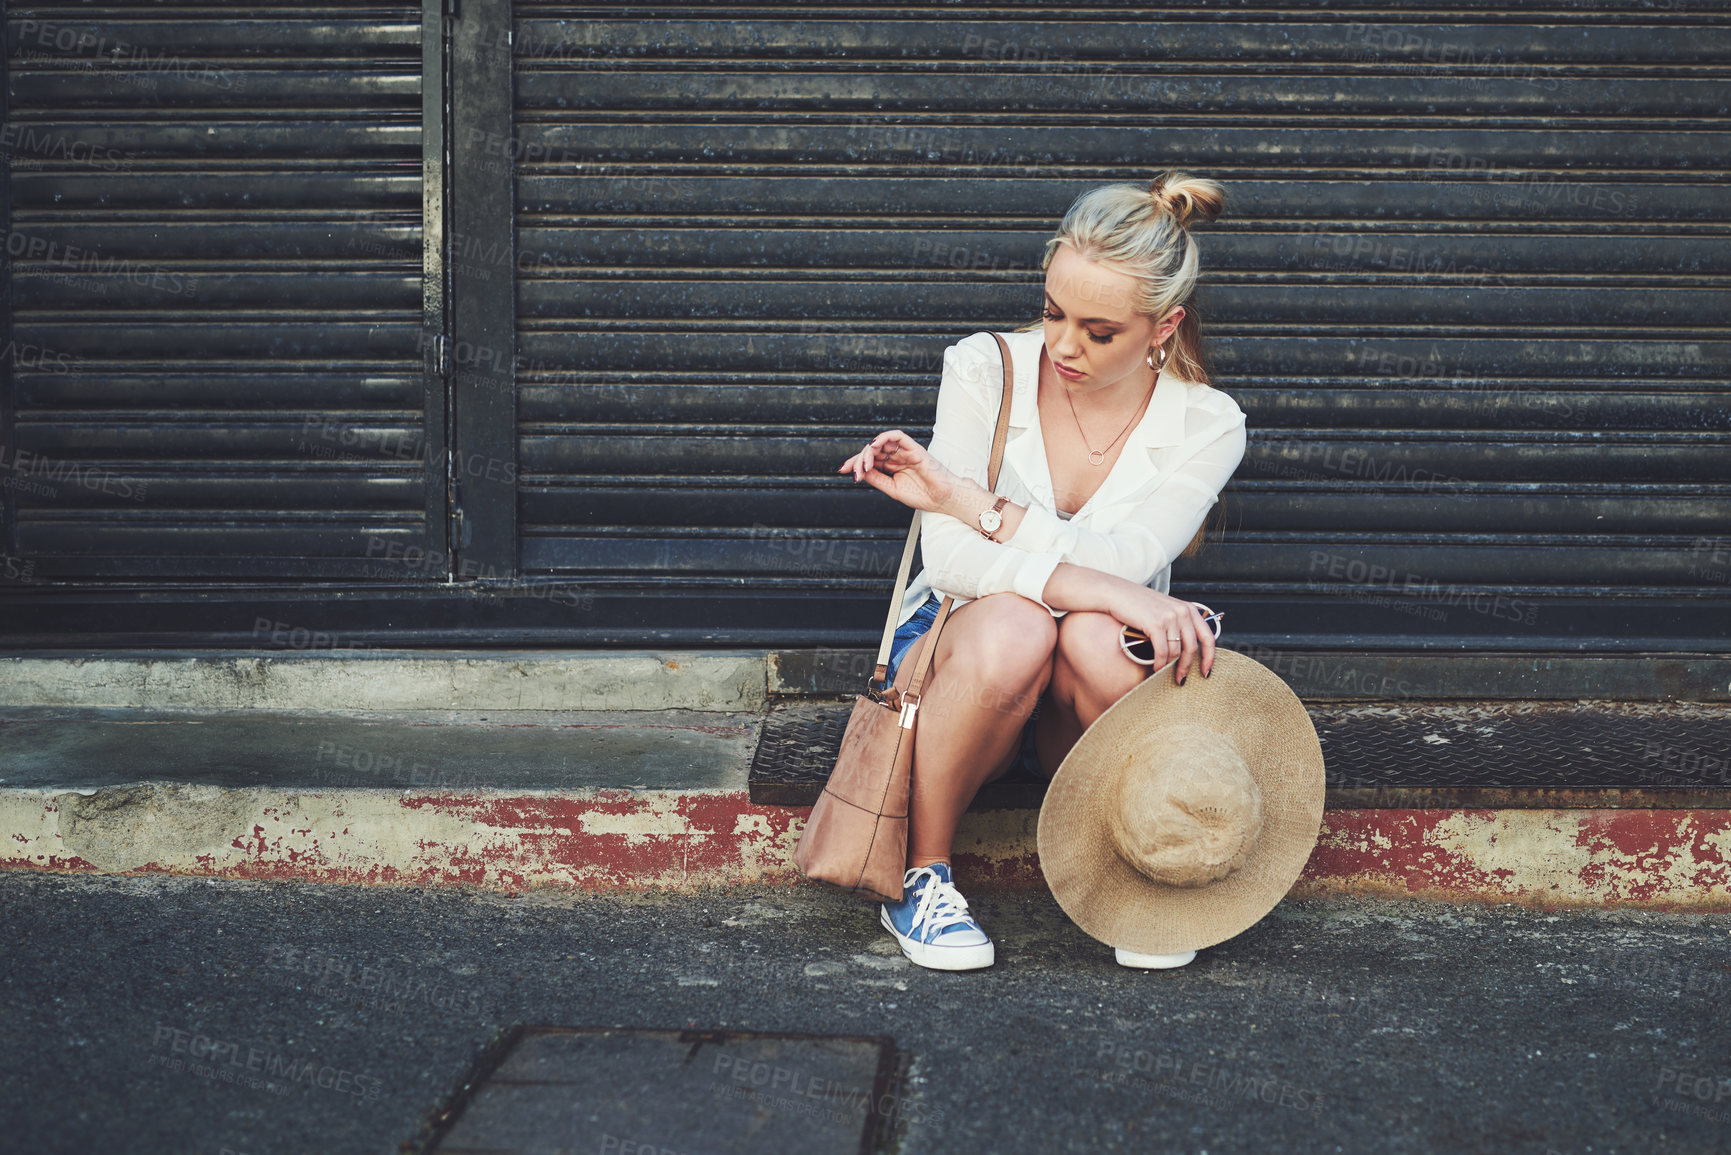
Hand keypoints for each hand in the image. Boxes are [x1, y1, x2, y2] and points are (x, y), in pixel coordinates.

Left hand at [838, 430, 958, 513]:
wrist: (941, 499)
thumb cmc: (922, 496)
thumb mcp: (892, 489)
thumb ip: (877, 478)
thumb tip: (860, 471)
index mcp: (892, 467)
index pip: (870, 460)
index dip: (855, 463)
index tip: (843, 470)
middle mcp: (897, 457)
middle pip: (872, 450)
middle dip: (858, 459)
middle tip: (853, 471)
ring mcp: (905, 452)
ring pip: (882, 442)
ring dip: (869, 451)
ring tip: (864, 464)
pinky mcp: (914, 448)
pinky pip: (897, 436)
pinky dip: (884, 437)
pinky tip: (874, 446)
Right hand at [1111, 587, 1217, 684]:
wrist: (1117, 593)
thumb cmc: (1139, 603)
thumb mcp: (1166, 610)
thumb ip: (1179, 625)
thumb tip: (1185, 652)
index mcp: (1189, 609)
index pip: (1208, 638)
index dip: (1209, 658)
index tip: (1205, 672)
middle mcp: (1183, 612)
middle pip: (1192, 649)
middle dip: (1186, 667)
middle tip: (1180, 679)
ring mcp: (1170, 618)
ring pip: (1176, 652)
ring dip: (1169, 667)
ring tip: (1162, 673)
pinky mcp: (1156, 624)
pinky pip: (1162, 652)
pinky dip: (1159, 664)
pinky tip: (1155, 669)